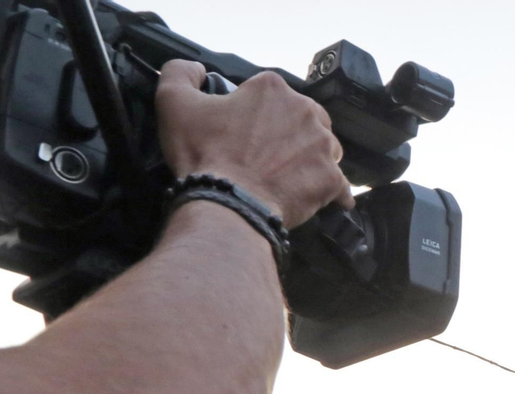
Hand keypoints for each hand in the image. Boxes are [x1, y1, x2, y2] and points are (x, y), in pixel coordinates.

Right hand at [156, 60, 352, 227]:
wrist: (227, 203)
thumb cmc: (203, 153)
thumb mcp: (174, 102)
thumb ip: (180, 73)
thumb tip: (197, 69)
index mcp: (273, 89)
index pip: (268, 95)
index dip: (253, 113)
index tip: (242, 132)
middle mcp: (306, 112)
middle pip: (302, 120)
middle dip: (288, 134)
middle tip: (264, 156)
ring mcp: (323, 147)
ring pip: (323, 149)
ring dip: (309, 159)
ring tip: (285, 175)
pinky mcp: (332, 179)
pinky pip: (340, 185)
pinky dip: (332, 191)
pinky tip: (322, 197)